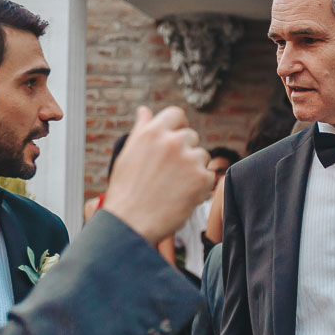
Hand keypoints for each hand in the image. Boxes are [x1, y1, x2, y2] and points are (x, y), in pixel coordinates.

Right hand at [103, 106, 213, 244]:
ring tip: (173, 187)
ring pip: (202, 156)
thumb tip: (144, 110)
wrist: (130, 223)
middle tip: (170, 172)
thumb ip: (141, 130)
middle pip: (191, 136)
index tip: (176, 139)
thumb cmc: (126, 191)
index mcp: (152, 132)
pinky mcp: (201, 178)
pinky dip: (200, 186)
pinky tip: (181, 196)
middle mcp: (172, 141)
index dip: (178, 126)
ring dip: (193, 168)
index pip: (177, 114)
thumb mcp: (128, 154)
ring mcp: (189, 159)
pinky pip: (208, 176)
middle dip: (185, 151)